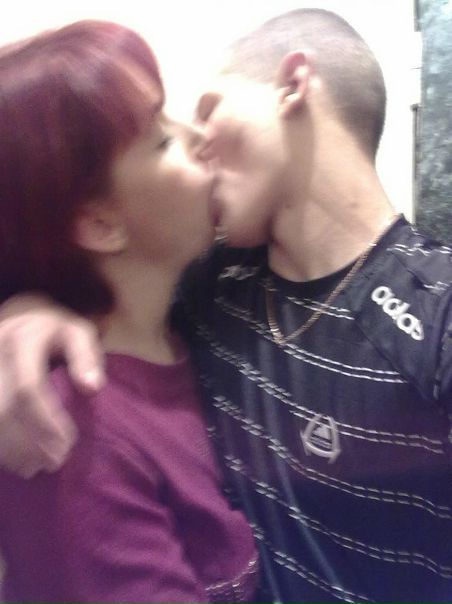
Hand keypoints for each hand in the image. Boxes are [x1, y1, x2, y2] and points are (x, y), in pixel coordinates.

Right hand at [0, 294, 105, 476]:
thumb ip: (87, 356)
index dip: (46, 421)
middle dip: (28, 442)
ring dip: (10, 449)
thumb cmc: (57, 331)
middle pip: (3, 409)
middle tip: (54, 462)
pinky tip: (16, 459)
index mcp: (22, 339)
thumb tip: (93, 388)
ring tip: (36, 467)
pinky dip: (0, 443)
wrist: (21, 315)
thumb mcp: (79, 333)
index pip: (28, 387)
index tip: (67, 444)